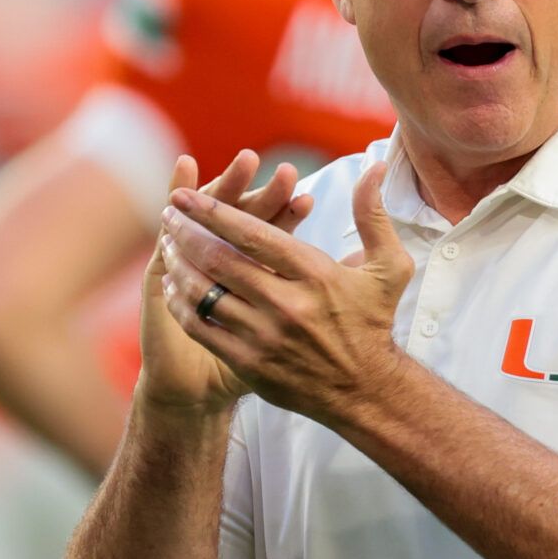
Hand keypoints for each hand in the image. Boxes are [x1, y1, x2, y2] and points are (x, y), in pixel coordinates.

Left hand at [157, 160, 413, 427]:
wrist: (365, 390)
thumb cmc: (374, 322)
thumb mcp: (389, 267)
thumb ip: (374, 215)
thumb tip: (375, 167)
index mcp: (316, 275)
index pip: (253, 235)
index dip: (212, 211)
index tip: (184, 194)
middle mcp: (287, 305)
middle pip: (220, 261)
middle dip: (187, 233)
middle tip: (169, 214)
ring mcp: (265, 337)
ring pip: (205, 294)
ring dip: (179, 266)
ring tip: (168, 245)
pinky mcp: (249, 363)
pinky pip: (201, 328)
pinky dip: (181, 305)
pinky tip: (173, 287)